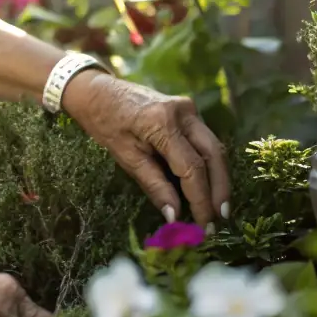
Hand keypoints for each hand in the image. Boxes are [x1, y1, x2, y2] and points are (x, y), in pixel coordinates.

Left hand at [62, 70, 230, 227]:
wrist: (97, 91)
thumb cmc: (104, 122)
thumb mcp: (125, 156)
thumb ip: (153, 185)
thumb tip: (175, 216)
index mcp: (162, 123)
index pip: (192, 168)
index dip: (200, 199)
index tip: (204, 225)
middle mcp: (182, 112)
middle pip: (214, 155)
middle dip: (220, 190)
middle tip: (219, 220)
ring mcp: (188, 108)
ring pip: (214, 147)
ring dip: (218, 178)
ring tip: (216, 208)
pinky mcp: (188, 110)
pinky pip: (205, 140)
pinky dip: (208, 164)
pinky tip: (206, 185)